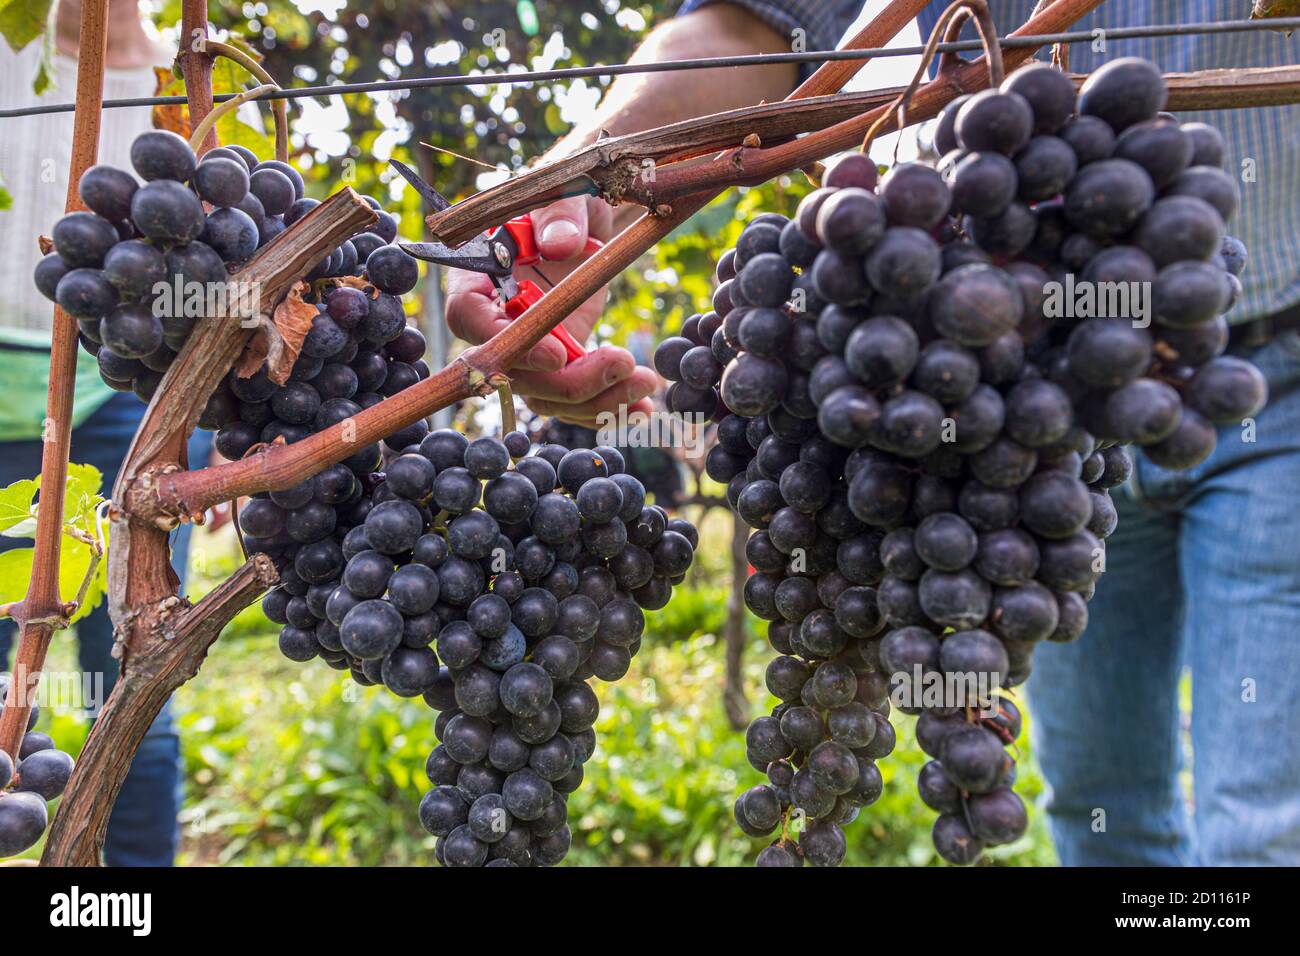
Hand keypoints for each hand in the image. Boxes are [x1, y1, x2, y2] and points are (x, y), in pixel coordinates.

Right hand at [443, 195, 657, 429]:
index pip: (467, 319)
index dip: (504, 343)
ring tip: (645, 387)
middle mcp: (495, 320)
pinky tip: (644, 407)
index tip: (556, 353)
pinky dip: (608, 406)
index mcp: (477, 275)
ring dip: (595, 401)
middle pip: (513, 372)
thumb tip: (561, 244)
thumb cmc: (566, 193)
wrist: (588, 212)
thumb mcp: (564, 191)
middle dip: (568, 381)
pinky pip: (575, 395)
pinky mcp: (562, 359)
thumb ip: (559, 213)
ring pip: (546, 395)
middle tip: (621, 364)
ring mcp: (529, 345)